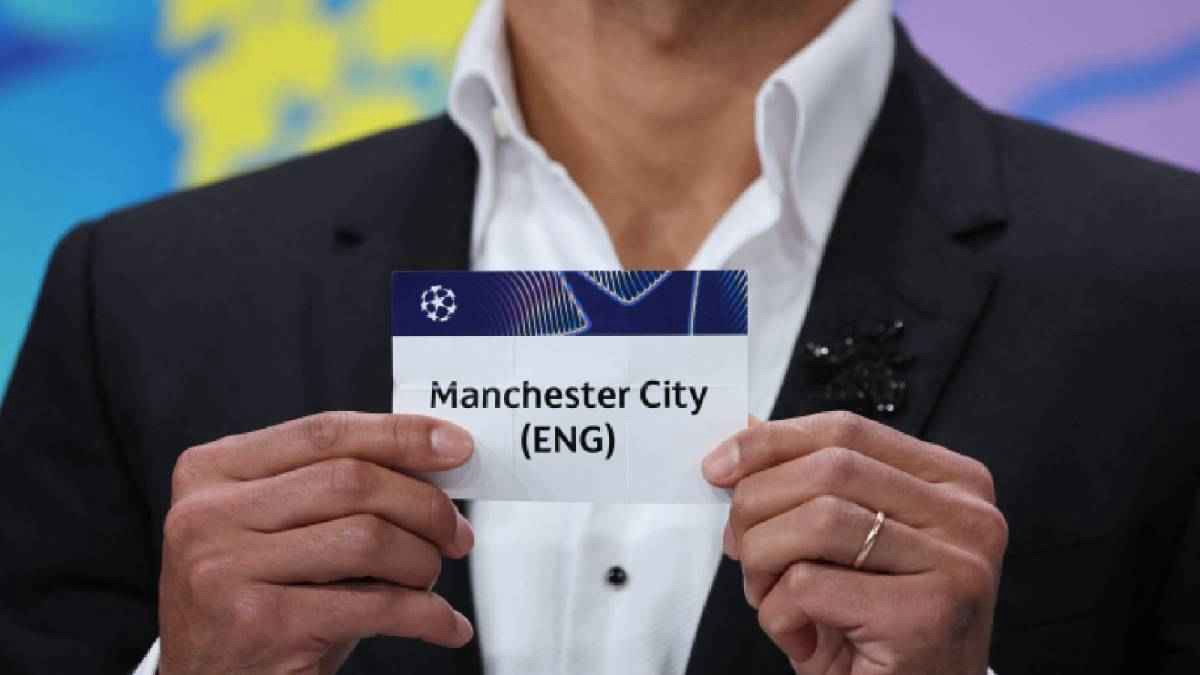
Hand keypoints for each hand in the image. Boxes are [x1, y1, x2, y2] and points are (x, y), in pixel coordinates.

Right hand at [159, 412, 476, 674]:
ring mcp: (227, 568)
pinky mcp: (261, 624)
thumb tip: (434, 458)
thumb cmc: (256, 598)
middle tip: (456, 533)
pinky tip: (443, 624)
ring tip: (430, 578)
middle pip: (352, 480)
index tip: (455, 446)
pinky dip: (426, 614)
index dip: (400, 435)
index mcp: (212, 470)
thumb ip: (334, 484)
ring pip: (367, 538)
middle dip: (424, 505)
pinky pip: (374, 606)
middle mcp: (208, 514)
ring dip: (421, 560)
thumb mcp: (280, 527)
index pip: (324, 432)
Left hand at [703, 412, 1006, 674]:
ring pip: (815, 521)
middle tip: (738, 549)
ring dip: (764, 563)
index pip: (847, 430)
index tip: (718, 466)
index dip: (772, 442)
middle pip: (828, 469)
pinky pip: (809, 586)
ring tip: (770, 598)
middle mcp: (968, 517)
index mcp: (953, 483)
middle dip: (757, 505)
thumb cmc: (875, 630)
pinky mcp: (925, 617)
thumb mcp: (845, 545)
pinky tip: (801, 639)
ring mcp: (956, 566)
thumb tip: (745, 433)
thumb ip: (811, 485)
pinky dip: (779, 614)